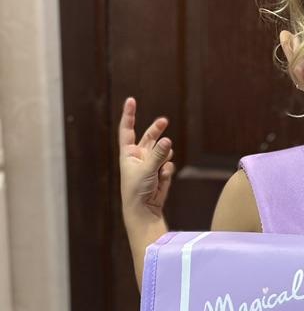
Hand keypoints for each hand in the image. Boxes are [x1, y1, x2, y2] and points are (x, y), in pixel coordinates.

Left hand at [118, 97, 174, 224]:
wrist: (143, 210)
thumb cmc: (137, 189)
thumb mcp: (147, 169)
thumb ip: (158, 154)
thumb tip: (168, 140)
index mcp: (128, 153)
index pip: (127, 130)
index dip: (129, 115)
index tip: (131, 100)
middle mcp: (139, 156)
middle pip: (149, 137)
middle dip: (157, 129)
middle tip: (164, 121)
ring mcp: (151, 164)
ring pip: (162, 151)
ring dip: (164, 155)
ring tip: (160, 167)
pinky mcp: (161, 172)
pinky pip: (168, 164)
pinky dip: (167, 170)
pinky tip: (162, 179)